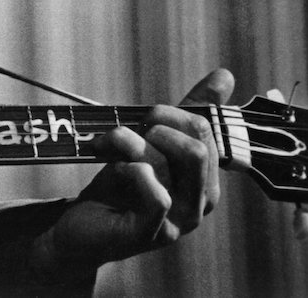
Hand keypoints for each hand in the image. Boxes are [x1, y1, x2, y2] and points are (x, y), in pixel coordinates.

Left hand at [31, 68, 234, 279]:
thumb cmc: (120, 183)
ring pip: (167, 165)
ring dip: (126, 142)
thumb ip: (185, 113)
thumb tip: (225, 75)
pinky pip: (156, 195)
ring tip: (104, 146)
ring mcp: (178, 221)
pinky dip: (130, 170)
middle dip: (156, 126)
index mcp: (205, 178)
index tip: (143, 115)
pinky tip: (115, 170)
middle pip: (196, 149)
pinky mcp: (152, 233)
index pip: (207, 130)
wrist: (83, 226)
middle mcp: (200, 202)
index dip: (171, 112)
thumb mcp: (151, 143)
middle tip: (126, 130)